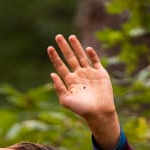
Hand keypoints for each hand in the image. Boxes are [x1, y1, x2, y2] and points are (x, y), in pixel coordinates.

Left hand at [48, 33, 120, 149]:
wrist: (99, 112)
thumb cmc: (81, 109)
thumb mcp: (65, 100)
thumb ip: (59, 87)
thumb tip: (52, 74)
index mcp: (70, 81)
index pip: (60, 66)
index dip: (55, 57)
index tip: (49, 48)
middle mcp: (79, 75)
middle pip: (70, 58)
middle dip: (64, 47)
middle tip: (58, 36)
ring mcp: (90, 73)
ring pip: (81, 56)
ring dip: (76, 46)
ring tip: (71, 37)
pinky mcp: (100, 73)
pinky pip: (96, 61)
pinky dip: (92, 55)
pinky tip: (87, 48)